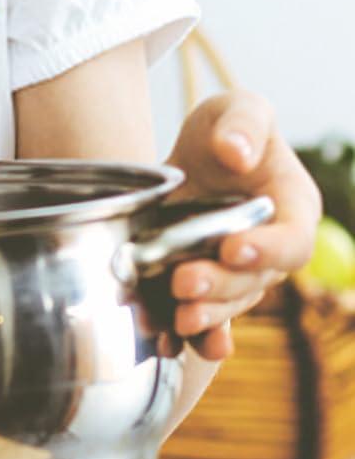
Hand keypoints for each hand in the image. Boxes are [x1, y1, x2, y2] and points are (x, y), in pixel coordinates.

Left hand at [166, 90, 321, 359]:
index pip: (293, 241)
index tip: (233, 247)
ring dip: (203, 320)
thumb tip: (238, 153)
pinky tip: (166, 347)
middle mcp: (267, 255)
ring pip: (226, 310)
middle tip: (184, 281)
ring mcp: (233, 281)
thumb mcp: (231, 110)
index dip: (268, 250)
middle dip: (220, 287)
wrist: (177, 170)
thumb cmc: (219, 135)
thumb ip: (243, 122)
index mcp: (290, 210)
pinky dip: (183, 341)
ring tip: (177, 320)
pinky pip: (198, 327)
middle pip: (254, 284)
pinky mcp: (200, 298)